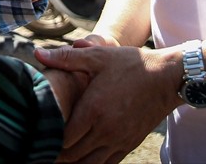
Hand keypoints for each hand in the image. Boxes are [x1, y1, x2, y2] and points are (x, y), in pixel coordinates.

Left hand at [35, 43, 179, 163]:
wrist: (167, 77)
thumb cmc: (131, 64)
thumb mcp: (98, 56)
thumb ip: (66, 57)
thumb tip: (38, 52)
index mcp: (93, 109)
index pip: (63, 138)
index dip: (49, 139)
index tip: (39, 135)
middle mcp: (105, 130)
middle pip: (73, 155)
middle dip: (57, 154)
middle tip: (44, 149)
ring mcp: (119, 140)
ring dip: (74, 163)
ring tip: (61, 157)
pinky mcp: (130, 144)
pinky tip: (84, 158)